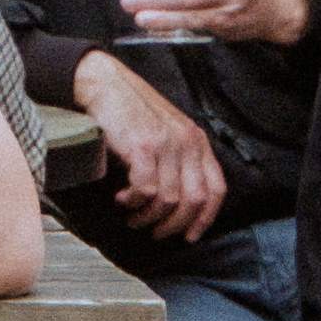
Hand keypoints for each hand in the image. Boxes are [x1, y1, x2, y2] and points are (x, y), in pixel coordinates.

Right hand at [72, 51, 229, 239]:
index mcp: (196, 140)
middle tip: (155, 232)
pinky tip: (122, 198)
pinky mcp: (144, 147)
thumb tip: (178, 201)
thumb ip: (179, 158)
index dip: (205, 218)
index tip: (191, 236)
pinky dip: (133, 202)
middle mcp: (187, 142)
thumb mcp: (166, 131)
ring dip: (148, 217)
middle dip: (174, 225)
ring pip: (168, 201)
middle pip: (194, 200)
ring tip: (133, 216)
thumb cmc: (130, 110)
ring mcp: (167, 144)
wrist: (104, 84)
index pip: (216, 189)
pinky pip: (146, 190)